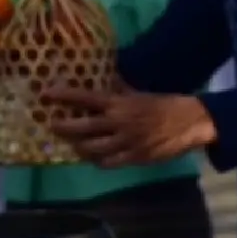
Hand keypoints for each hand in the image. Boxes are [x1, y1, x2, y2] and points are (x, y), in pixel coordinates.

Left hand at [42, 88, 216, 167]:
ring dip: (78, 147)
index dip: (64, 96)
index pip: (86, 98)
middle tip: (52, 126)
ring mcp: (125, 142)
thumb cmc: (166, 105)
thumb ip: (120, 88)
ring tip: (72, 144)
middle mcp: (119, 123)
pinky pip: (107, 163)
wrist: (191, 123)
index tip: (45, 94)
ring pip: (91, 148)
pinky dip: (97, 161)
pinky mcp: (134, 157)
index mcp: (120, 104)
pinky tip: (94, 158)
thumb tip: (105, 74)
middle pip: (82, 128)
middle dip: (63, 127)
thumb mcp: (141, 94)